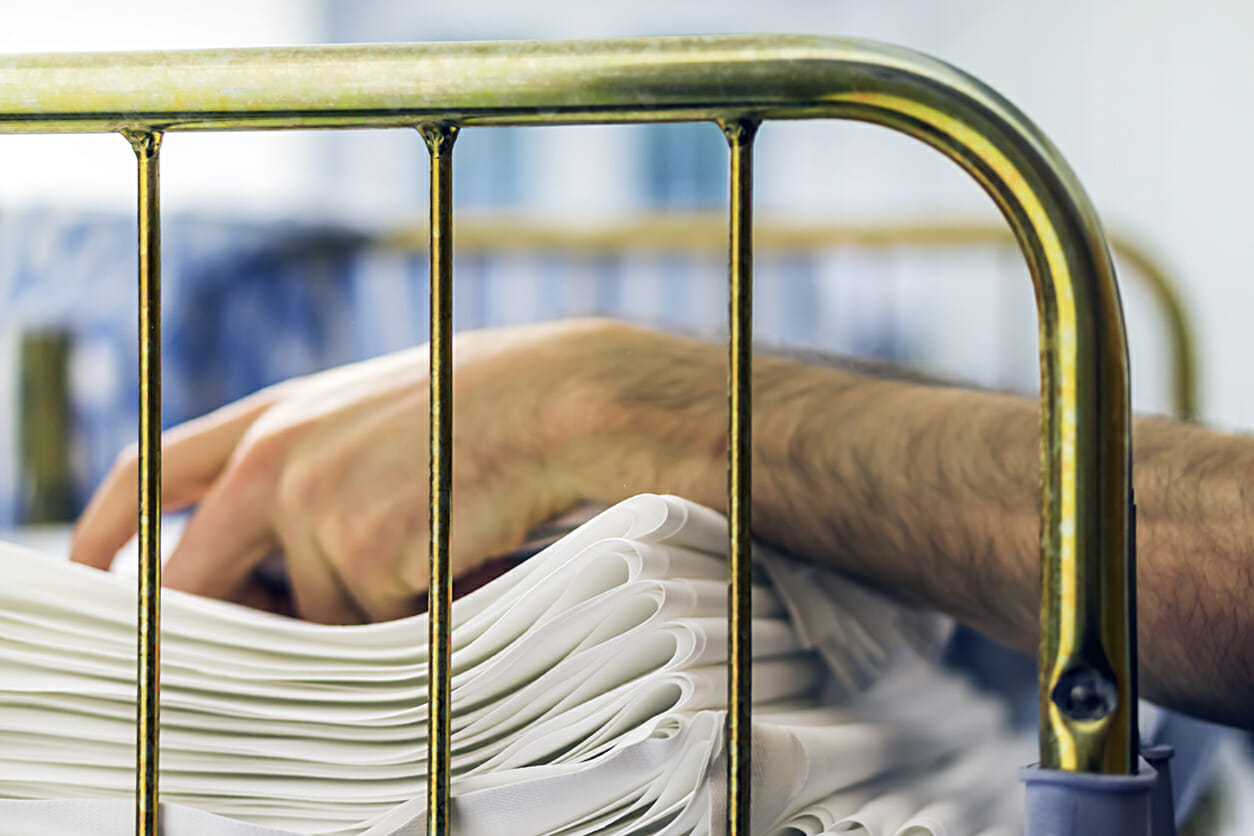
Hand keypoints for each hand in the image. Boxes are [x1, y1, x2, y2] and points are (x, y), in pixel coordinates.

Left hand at [69, 319, 726, 622]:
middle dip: (230, 623)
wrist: (567, 402)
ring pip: (312, 616)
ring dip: (370, 609)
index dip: (104, 530)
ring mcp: (315, 504)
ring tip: (437, 546)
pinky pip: (373, 626)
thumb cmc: (487, 404)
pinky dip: (416, 612)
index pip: (150, 471)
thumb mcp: (375, 412)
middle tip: (270, 640)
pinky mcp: (363, 551)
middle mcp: (275, 456)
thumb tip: (277, 564)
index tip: (88, 573)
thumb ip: (307, 461)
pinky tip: (459, 557)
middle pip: (200, 576)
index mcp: (276, 414)